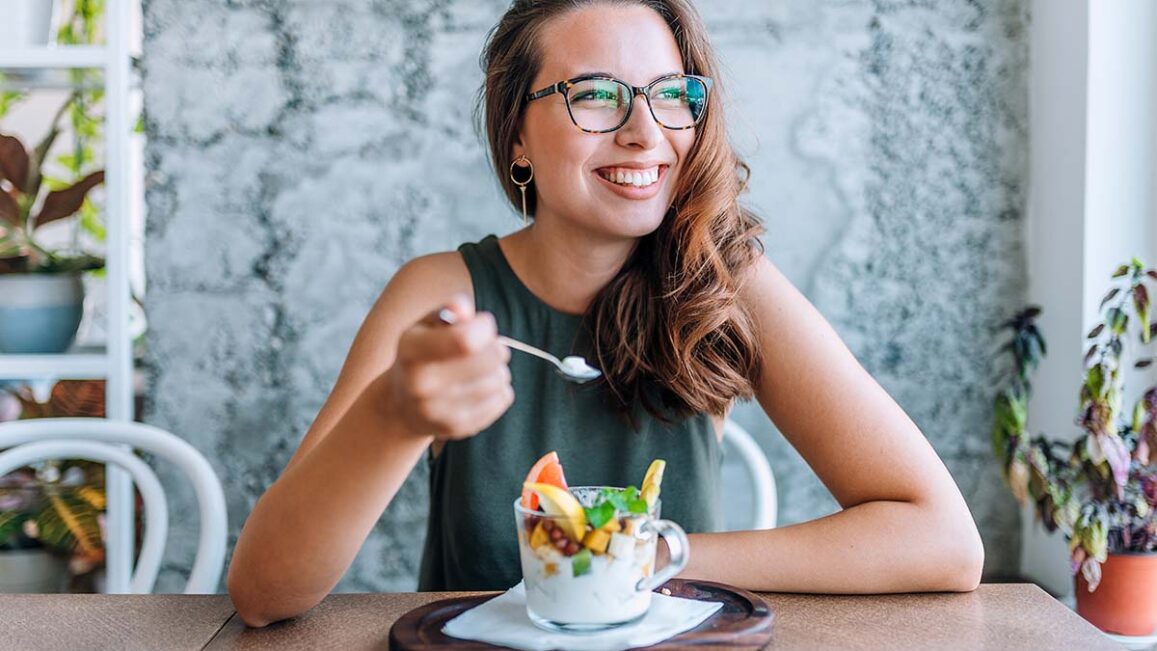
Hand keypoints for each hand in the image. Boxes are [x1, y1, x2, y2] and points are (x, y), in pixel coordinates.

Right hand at [381, 295, 513, 440]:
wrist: (401, 406)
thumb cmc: (421, 354)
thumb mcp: (425, 326)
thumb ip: (447, 311)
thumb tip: (463, 307)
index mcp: (411, 352)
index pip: (464, 340)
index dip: (484, 327)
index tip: (483, 324)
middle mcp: (422, 385)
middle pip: (490, 358)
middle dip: (495, 346)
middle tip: (485, 347)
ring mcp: (440, 411)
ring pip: (499, 378)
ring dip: (498, 369)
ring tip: (481, 368)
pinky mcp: (458, 428)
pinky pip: (502, 399)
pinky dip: (500, 389)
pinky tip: (481, 386)